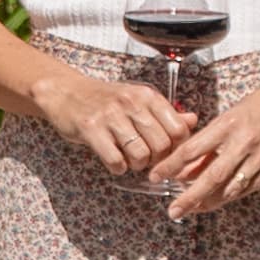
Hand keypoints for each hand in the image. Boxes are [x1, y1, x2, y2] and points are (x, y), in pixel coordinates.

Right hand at [30, 58, 192, 176]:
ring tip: (128, 158)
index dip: (175, 148)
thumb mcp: (138, 100)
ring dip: (136, 164)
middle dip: (155, 160)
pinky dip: (117, 167)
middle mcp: (132, 103)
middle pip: (161, 146)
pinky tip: (113, 159)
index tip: (164, 152)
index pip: (178, 130)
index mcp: (147, 96)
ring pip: (140, 155)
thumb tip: (193, 121)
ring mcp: (111, 115)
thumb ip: (166, 113)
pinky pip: (116, 161)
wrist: (66, 92)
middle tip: (145, 158)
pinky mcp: (91, 129)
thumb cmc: (106, 100)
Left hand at [151, 60, 259, 215]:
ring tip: (190, 210)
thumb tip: (186, 168)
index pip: (193, 149)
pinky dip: (228, 197)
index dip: (172, 165)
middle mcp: (243, 143)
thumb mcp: (230, 116)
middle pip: (211, 176)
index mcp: (228, 125)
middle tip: (173, 211)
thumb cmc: (259, 107)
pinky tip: (215, 201)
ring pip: (229, 189)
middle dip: (189, 197)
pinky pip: (246, 190)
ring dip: (208, 202)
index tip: (156, 176)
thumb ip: (209, 141)